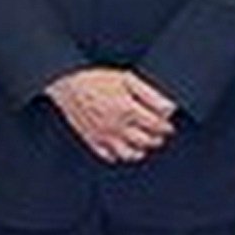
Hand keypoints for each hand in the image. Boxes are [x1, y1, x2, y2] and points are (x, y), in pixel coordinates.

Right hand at [43, 67, 176, 163]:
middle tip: (160, 133)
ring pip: (130, 154)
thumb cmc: (95, 78)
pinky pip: (109, 157)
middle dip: (157, 138)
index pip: (157, 126)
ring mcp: (104, 136)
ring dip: (141, 150)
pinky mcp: (91, 140)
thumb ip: (150, 94)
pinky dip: (119, 155)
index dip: (167, 126)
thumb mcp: (127, 78)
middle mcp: (117, 127)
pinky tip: (123, 147)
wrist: (65, 82)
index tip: (168, 125)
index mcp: (128, 110)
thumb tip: (168, 108)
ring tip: (144, 142)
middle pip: (147, 142)